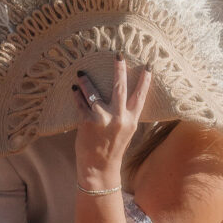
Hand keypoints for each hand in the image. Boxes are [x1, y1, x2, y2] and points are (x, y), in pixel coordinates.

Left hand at [71, 53, 151, 188]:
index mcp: (131, 120)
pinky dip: (77, 95)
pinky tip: (74, 88)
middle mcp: (118, 118)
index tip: (148, 65)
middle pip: (120, 87)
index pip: (140, 96)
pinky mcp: (87, 122)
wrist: (99, 168)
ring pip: (94, 92)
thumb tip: (123, 95)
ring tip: (81, 72)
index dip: (145, 80)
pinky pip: (81, 103)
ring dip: (87, 81)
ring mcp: (102, 119)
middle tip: (118, 54)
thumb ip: (125, 115)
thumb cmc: (113, 149)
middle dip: (119, 69)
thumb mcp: (126, 131)